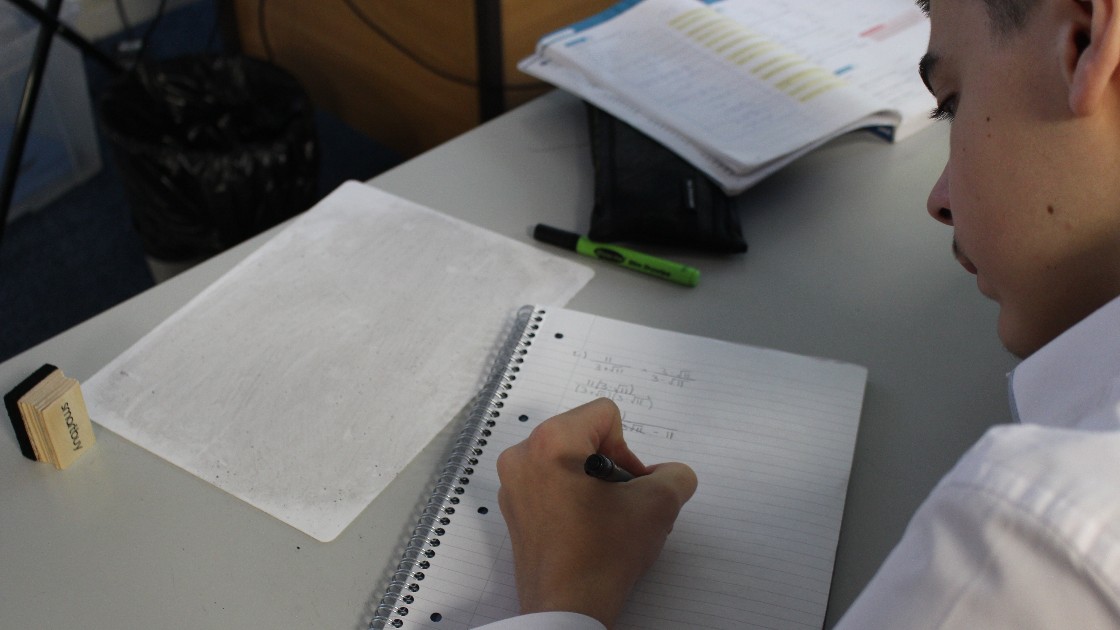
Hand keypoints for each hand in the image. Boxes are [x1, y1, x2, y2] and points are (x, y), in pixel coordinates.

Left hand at [496, 398, 697, 627]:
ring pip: (566, 459)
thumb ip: (675, 475)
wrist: (566, 608)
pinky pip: (548, 482)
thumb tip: (670, 474)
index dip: (627, 448)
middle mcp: (523, 455)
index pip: (604, 414)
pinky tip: (585, 528)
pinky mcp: (512, 508)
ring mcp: (512, 483)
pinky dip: (570, 496)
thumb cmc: (604, 553)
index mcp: (552, 441)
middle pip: (582, 434)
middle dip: (609, 464)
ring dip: (591, 481)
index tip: (628, 485)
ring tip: (604, 518)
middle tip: (620, 502)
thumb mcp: (658, 505)